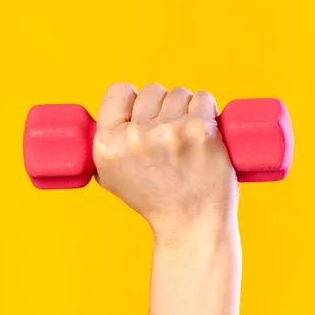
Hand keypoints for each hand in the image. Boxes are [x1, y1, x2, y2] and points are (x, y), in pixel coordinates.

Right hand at [93, 82, 238, 243]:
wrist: (191, 224)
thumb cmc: (155, 200)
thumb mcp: (111, 176)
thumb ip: (107, 143)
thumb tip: (112, 114)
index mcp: (107, 144)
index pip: (118, 90)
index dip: (133, 100)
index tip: (144, 115)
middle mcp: (135, 136)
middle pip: (152, 91)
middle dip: (163, 107)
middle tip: (170, 135)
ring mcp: (169, 132)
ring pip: (179, 93)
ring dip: (186, 109)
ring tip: (188, 137)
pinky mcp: (200, 130)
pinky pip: (204, 98)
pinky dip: (208, 110)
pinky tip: (205, 131)